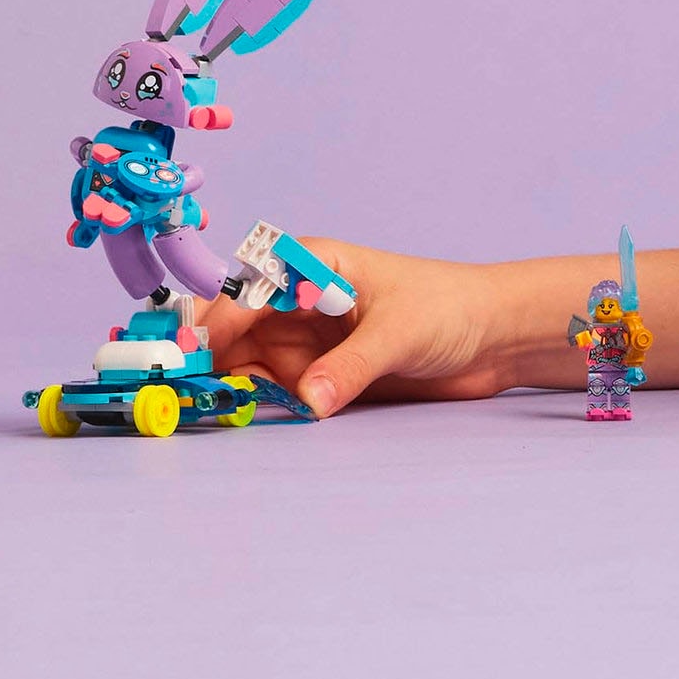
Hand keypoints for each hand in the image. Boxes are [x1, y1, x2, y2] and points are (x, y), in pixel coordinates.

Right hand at [198, 240, 510, 417]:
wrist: (491, 336)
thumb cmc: (449, 308)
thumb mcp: (399, 333)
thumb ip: (352, 367)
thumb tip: (309, 401)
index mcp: (313, 265)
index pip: (247, 291)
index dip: (215, 323)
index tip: (194, 359)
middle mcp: (300, 300)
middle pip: (235, 329)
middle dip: (210, 358)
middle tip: (187, 394)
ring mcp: (309, 339)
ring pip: (248, 362)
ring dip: (232, 383)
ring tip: (218, 409)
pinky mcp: (322, 373)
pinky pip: (276, 388)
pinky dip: (260, 401)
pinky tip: (254, 413)